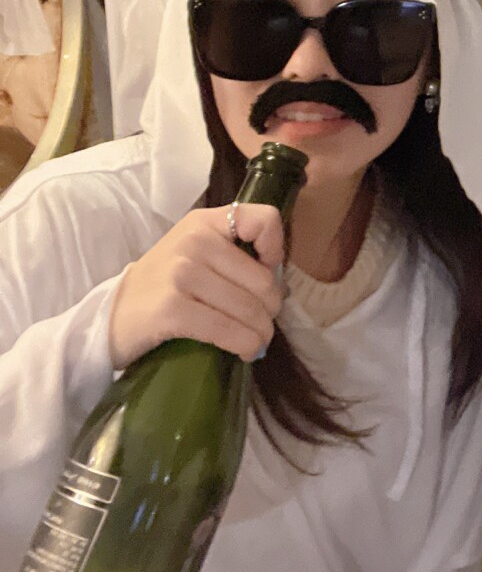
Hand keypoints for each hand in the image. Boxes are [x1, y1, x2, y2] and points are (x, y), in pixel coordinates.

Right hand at [108, 203, 285, 368]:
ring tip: (256, 341)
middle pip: (263, 279)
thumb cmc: (162, 286)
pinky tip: (244, 351)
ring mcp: (181, 274)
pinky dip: (243, 345)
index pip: (263, 219)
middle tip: (262, 323)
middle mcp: (194, 241)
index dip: (276, 249)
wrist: (110, 316)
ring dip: (261, 333)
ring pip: (249, 309)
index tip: (266, 272)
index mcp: (203, 222)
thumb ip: (232, 254)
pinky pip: (226, 330)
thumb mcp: (194, 253)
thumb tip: (280, 283)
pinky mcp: (172, 309)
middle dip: (270, 309)